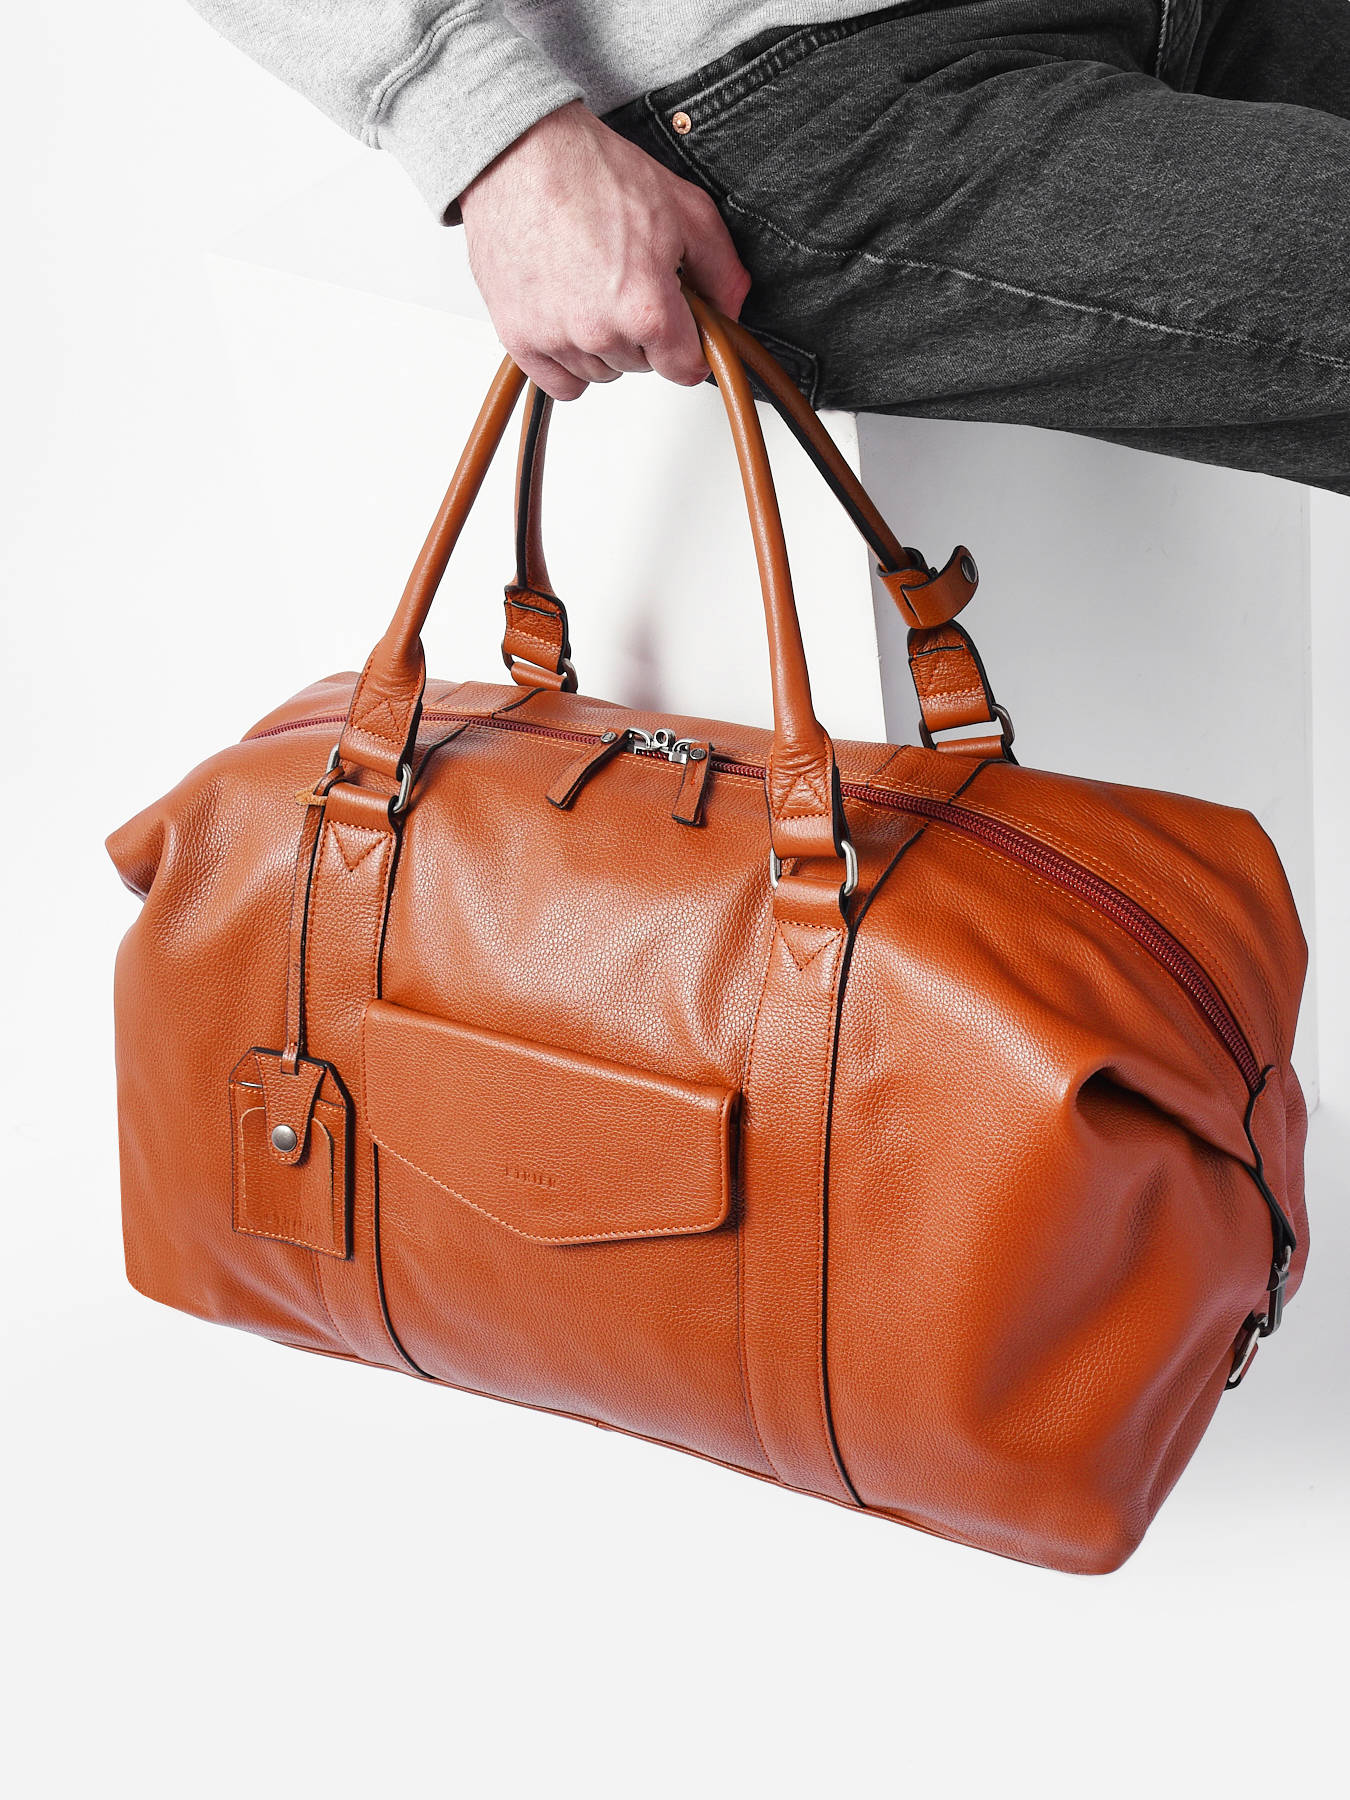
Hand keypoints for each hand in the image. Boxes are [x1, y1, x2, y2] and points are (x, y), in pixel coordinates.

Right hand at [459, 101, 750, 399]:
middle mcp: (600, 333)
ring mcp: (556, 340)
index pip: (686, 369)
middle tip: (628, 281)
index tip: (682, 328)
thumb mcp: (684, 210)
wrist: (520, 154)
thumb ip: (721, 269)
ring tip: (592, 288)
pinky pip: (561, 382)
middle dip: (644, 333)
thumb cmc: (593, 173)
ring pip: (602, 373)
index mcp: (647, 309)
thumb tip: (731, 310)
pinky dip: (568, 361)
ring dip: (605, 344)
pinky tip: (569, 321)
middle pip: (642, 366)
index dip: (690, 345)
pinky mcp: (519, 339)